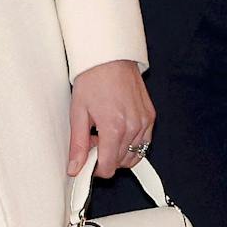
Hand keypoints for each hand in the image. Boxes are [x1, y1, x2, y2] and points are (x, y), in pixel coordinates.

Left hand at [68, 61, 154, 178]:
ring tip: (105, 134)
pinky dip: (132, 144)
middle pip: (121, 163)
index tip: (87, 162)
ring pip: (134, 155)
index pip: (108, 167)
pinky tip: (118, 130)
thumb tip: (75, 168)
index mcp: (113, 128)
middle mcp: (133, 127)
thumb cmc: (92, 79)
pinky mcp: (150, 116)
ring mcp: (144, 122)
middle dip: (105, 158)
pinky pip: (144, 142)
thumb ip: (78, 145)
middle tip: (93, 140)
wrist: (109, 57)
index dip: (95, 169)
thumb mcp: (78, 113)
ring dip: (119, 152)